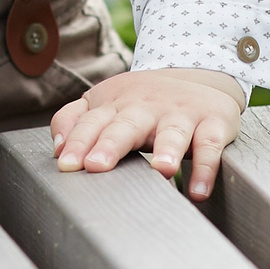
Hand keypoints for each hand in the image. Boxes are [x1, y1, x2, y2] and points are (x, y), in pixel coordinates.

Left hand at [51, 67, 243, 199]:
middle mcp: (147, 107)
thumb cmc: (142, 102)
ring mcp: (180, 114)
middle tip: (96, 166)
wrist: (198, 77)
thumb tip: (56, 147)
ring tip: (160, 171)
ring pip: (173, 131)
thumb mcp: (105, 103)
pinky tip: (198, 191)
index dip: (78, 142)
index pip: (92, 122)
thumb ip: (75, 120)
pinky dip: (206, 168)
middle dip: (111, 144)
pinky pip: (210, 145)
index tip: (66, 165)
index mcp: (116, 104)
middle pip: (127, 125)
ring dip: (167, 149)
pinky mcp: (213, 123)